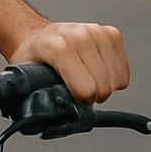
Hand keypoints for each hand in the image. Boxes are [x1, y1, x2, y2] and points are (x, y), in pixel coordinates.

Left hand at [7, 21, 129, 103]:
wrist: (35, 36)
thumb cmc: (32, 59)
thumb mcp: (26, 80)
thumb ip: (37, 99)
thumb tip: (47, 119)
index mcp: (57, 47)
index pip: (85, 89)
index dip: (78, 100)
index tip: (68, 95)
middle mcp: (80, 35)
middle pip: (103, 87)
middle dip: (91, 95)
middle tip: (76, 89)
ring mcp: (97, 32)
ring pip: (116, 80)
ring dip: (103, 86)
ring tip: (85, 79)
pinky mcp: (111, 34)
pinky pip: (124, 71)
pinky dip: (113, 78)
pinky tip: (96, 72)